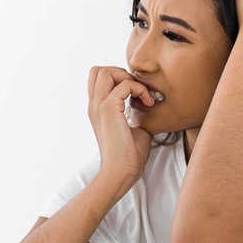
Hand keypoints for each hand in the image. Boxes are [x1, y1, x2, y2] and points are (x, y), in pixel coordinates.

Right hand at [87, 66, 153, 189]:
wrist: (121, 172)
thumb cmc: (128, 156)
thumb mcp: (134, 128)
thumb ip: (136, 113)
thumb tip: (147, 104)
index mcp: (97, 109)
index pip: (99, 79)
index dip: (118, 79)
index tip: (136, 94)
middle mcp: (95, 105)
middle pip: (98, 70)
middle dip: (121, 73)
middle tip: (136, 90)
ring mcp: (99, 106)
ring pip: (106, 71)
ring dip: (127, 77)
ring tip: (140, 94)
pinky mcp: (108, 109)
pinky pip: (125, 85)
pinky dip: (139, 89)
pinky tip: (148, 103)